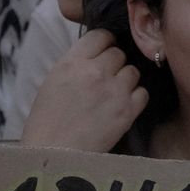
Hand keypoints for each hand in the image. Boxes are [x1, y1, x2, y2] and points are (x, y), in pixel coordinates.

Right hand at [22, 30, 147, 151]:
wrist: (53, 154)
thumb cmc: (47, 121)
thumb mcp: (52, 82)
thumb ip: (76, 64)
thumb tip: (97, 53)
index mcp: (71, 62)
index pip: (101, 35)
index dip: (104, 43)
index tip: (102, 52)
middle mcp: (95, 71)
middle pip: (119, 53)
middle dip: (113, 64)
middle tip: (104, 79)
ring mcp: (114, 90)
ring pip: (133, 71)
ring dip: (125, 81)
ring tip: (111, 95)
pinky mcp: (128, 110)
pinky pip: (142, 93)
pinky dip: (135, 98)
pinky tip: (121, 106)